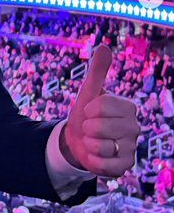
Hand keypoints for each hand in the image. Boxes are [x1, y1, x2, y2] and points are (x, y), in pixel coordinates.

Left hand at [61, 45, 138, 176]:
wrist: (77, 140)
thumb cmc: (85, 114)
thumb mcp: (88, 91)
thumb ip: (98, 70)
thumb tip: (104, 46)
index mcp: (128, 108)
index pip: (102, 105)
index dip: (88, 109)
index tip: (89, 111)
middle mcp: (134, 127)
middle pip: (100, 127)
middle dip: (87, 127)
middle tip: (90, 128)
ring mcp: (131, 148)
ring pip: (101, 146)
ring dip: (89, 144)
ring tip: (93, 141)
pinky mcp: (125, 166)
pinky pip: (103, 164)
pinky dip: (93, 160)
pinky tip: (95, 155)